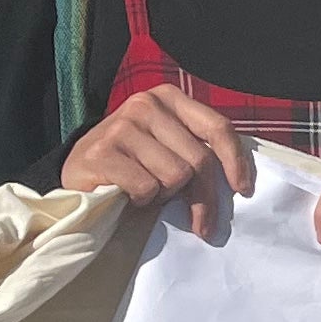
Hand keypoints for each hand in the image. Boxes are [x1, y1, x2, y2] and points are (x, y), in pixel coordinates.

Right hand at [61, 84, 254, 231]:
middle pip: (199, 160)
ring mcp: (122, 126)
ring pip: (175, 176)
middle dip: (203, 198)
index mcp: (169, 98)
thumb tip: (239, 183)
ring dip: (164, 195)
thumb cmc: (132, 163)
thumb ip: (198, 151)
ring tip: (147, 191)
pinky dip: (141, 201)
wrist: (77, 171)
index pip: (217, 127)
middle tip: (201, 223)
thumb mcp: (169, 147)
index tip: (243, 190)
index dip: (235, 161)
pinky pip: (146, 188)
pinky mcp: (102, 152)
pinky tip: (126, 194)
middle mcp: (146, 105)